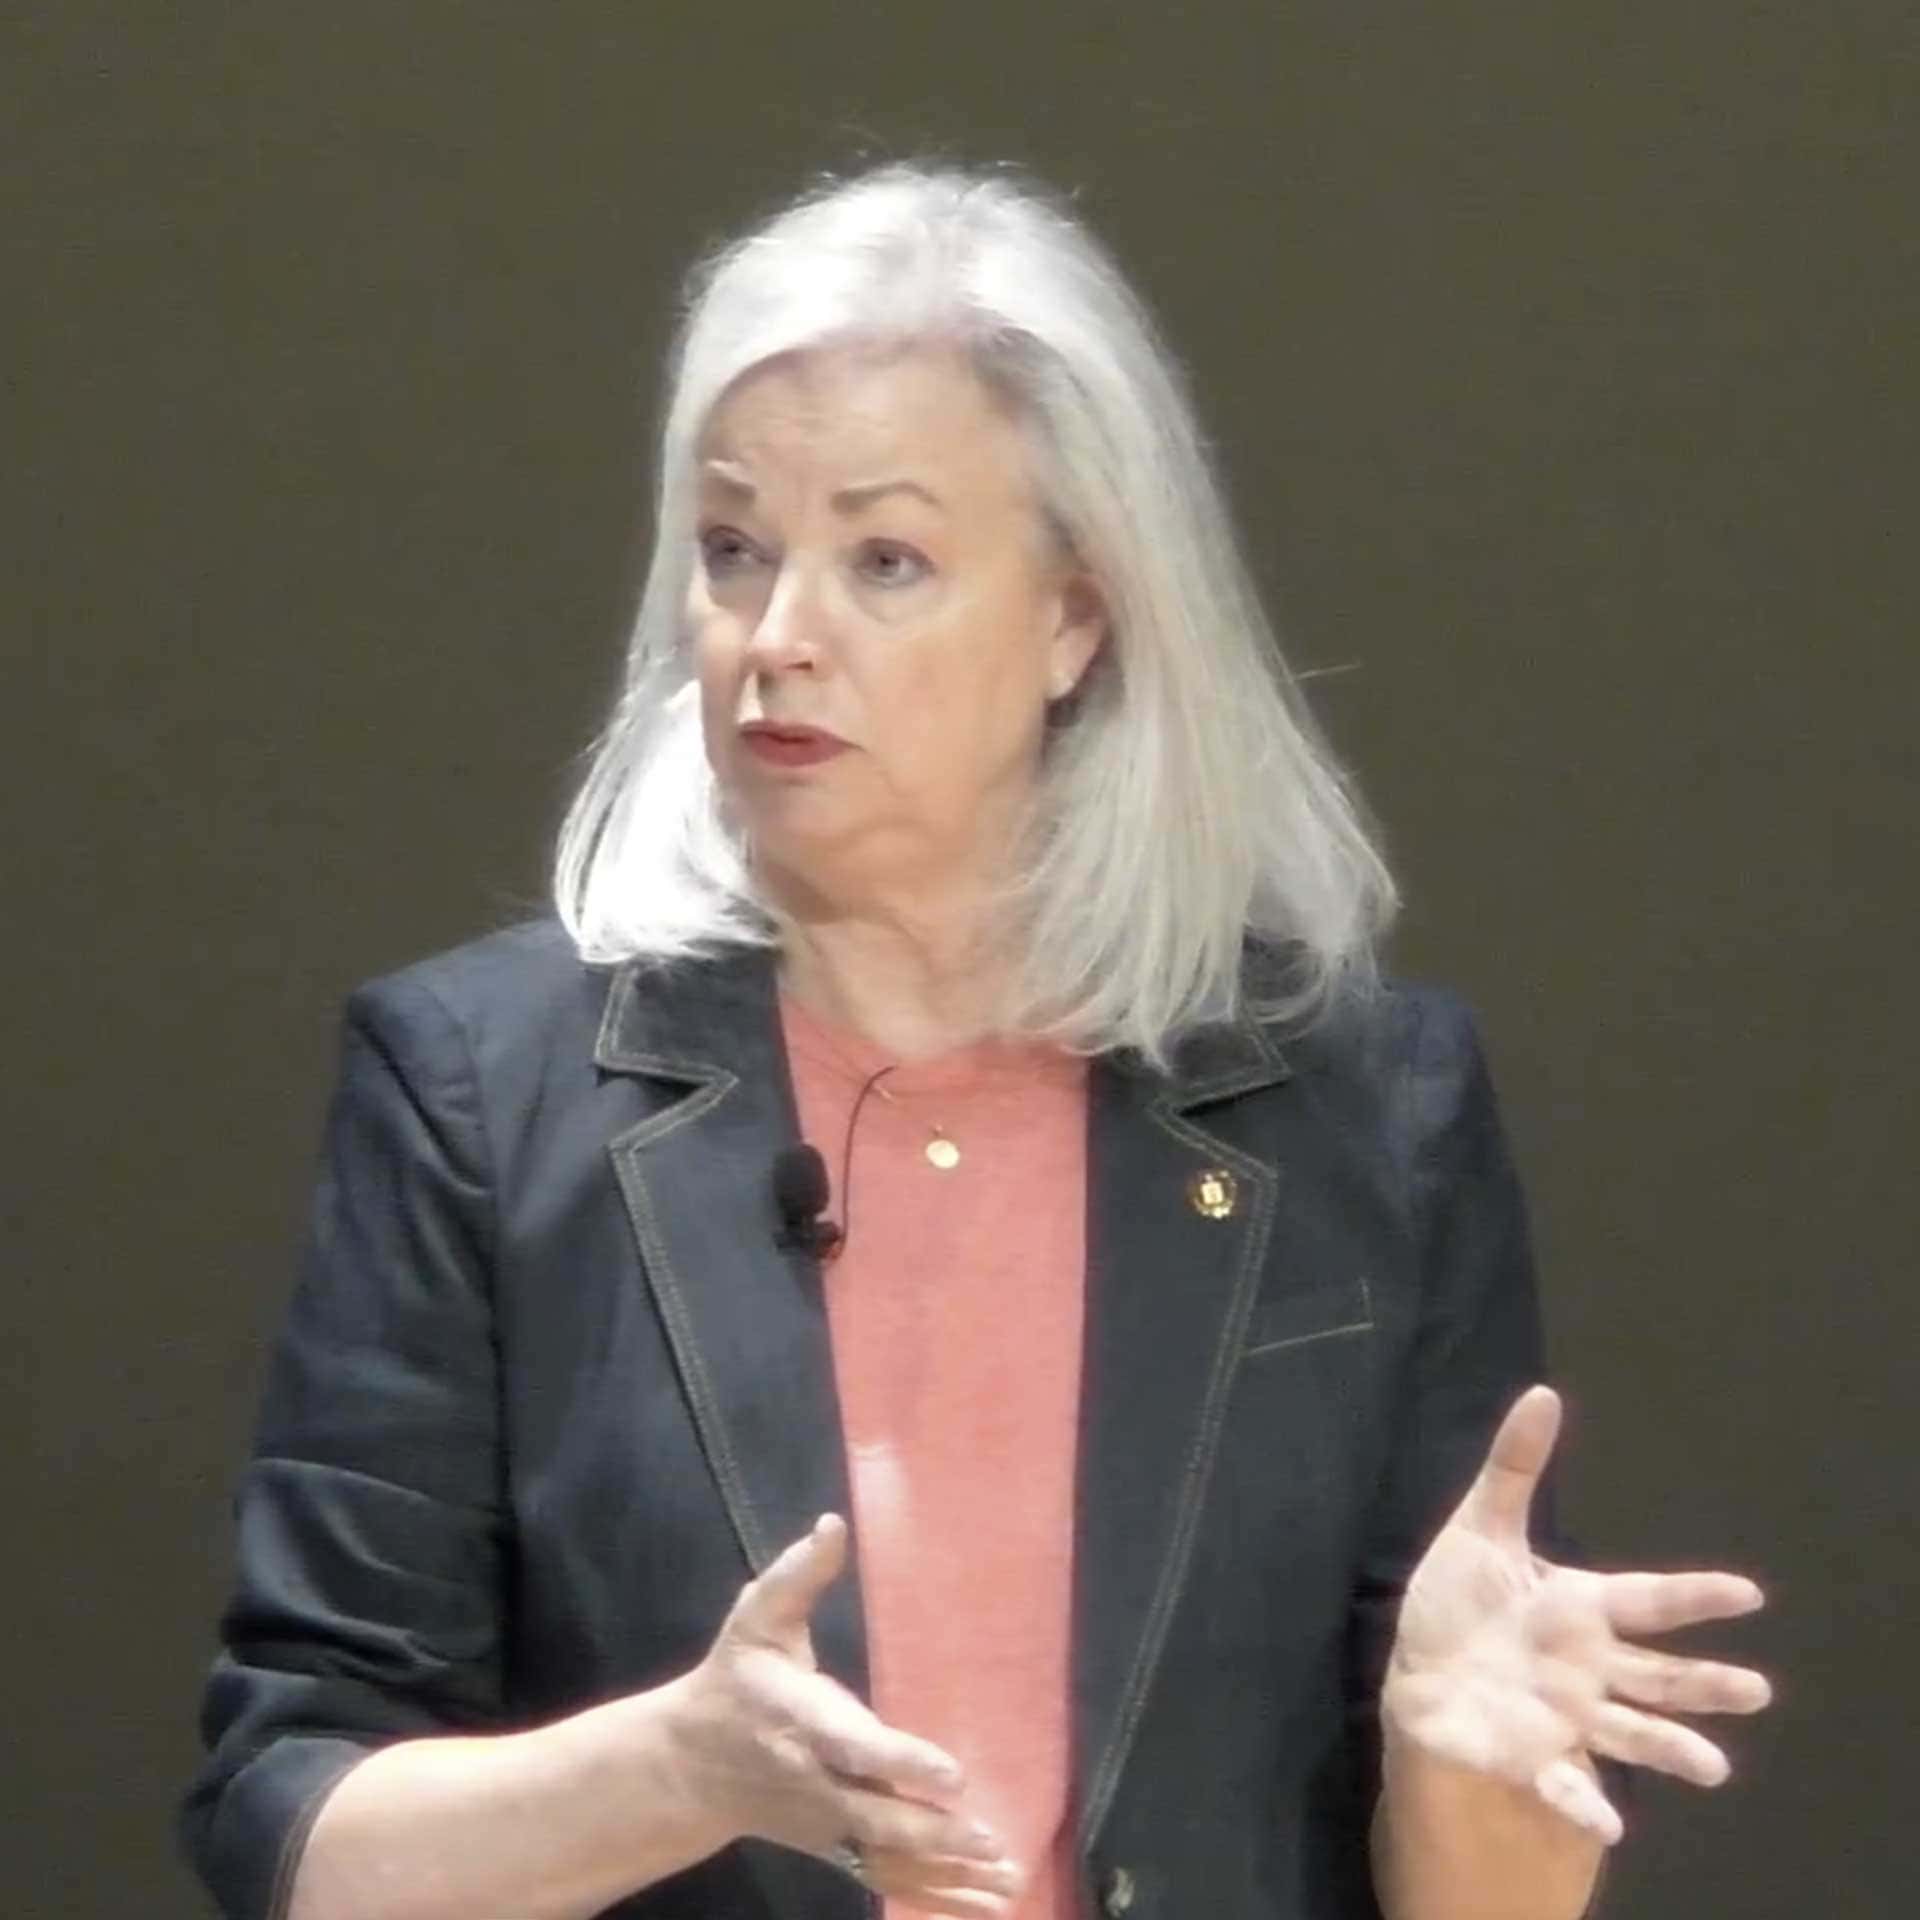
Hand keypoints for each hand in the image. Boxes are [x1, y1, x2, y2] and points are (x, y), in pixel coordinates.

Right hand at [664, 1514, 1022, 1917]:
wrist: (688, 1765)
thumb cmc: (735, 1680)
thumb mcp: (756, 1618)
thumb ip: (796, 1575)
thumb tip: (834, 1525)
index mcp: (801, 1721)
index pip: (855, 1746)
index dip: (902, 1762)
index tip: (951, 1773)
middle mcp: (815, 1783)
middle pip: (878, 1817)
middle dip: (934, 1832)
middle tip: (991, 1838)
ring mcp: (826, 1825)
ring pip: (890, 1859)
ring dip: (949, 1875)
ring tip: (1006, 1880)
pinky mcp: (835, 1849)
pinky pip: (889, 1879)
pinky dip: (937, 1897)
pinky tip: (987, 1907)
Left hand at [1381, 1385, 1773, 1844]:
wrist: (1417, 1672)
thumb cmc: (1456, 1602)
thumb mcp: (1480, 1528)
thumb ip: (1514, 1466)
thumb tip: (1544, 1394)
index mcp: (1579, 1611)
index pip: (1648, 1601)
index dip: (1695, 1596)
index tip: (1748, 1593)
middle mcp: (1586, 1669)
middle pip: (1658, 1676)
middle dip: (1705, 1685)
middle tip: (1757, 1692)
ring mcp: (1566, 1717)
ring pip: (1631, 1735)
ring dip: (1670, 1749)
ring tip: (1714, 1768)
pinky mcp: (1532, 1756)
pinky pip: (1565, 1783)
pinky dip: (1587, 1802)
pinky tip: (1608, 1825)